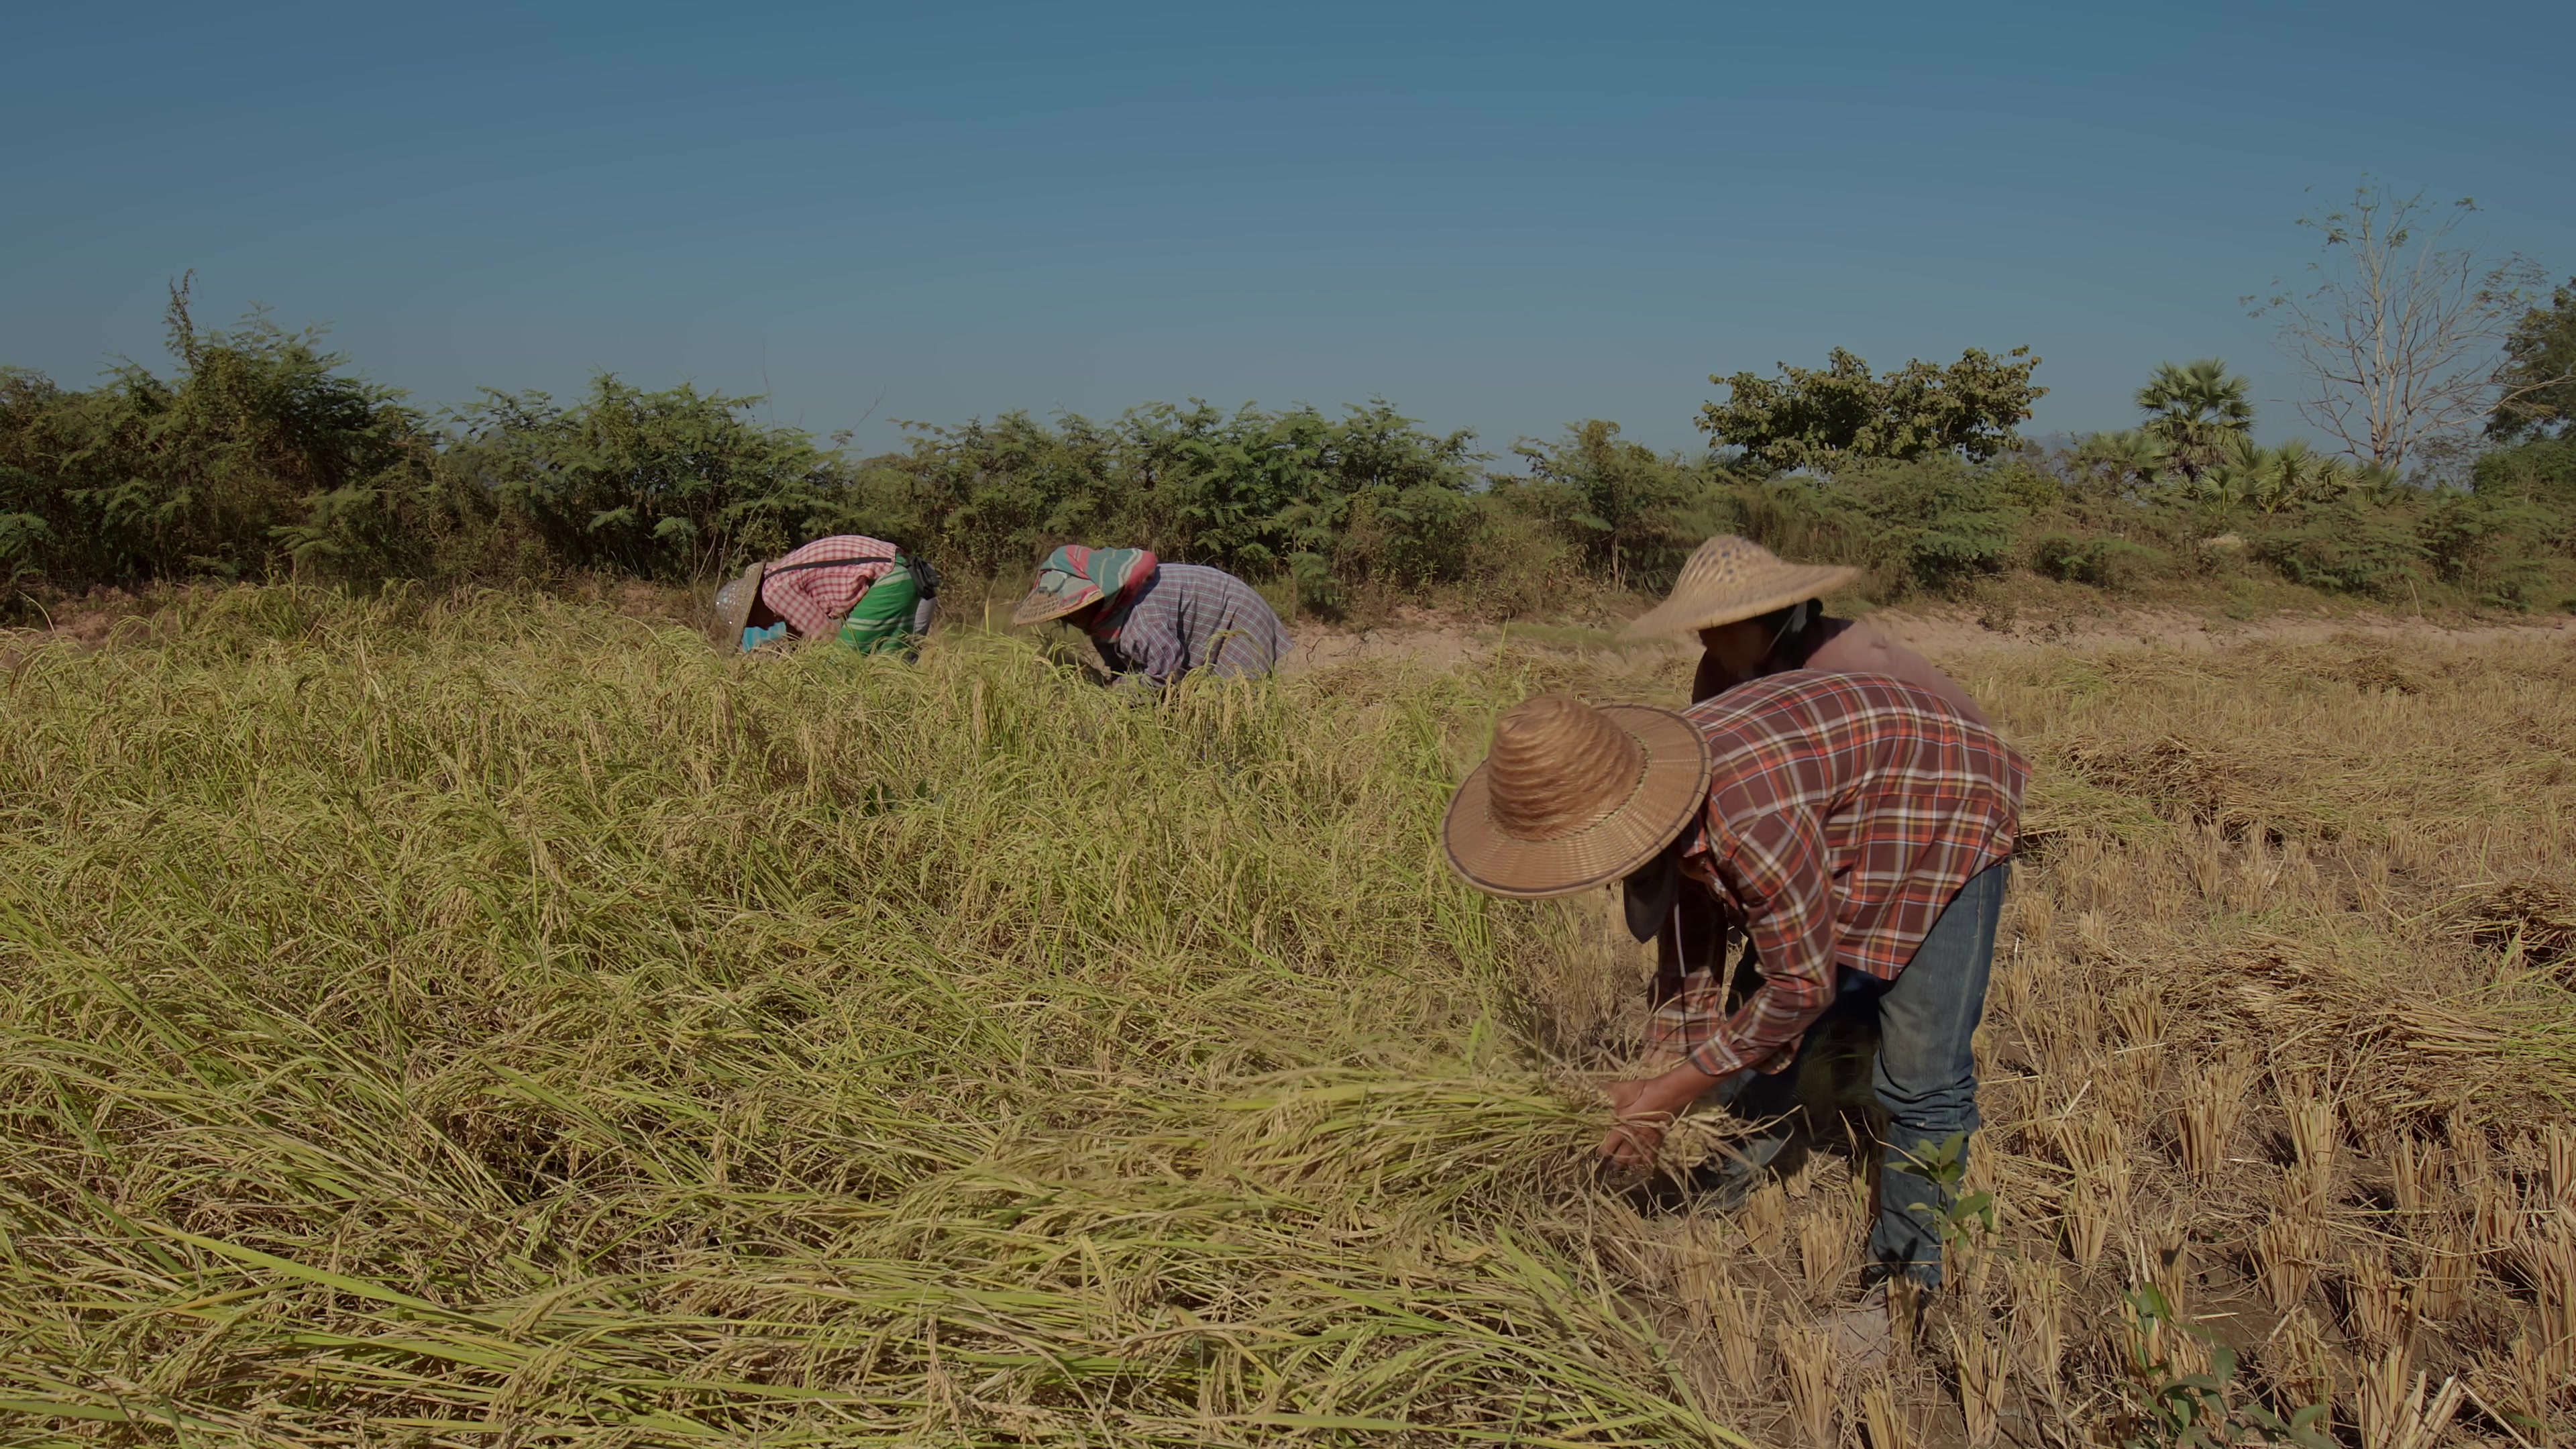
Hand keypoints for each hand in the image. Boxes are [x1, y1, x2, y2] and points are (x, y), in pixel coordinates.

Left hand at [1600, 1066, 1717, 1168]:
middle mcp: (1632, 1139)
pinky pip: (1649, 1158)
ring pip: (1634, 1161)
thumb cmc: (1644, 1092)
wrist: (1667, 1094)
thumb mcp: (1623, 1089)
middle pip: (1621, 1158)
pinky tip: (1640, 1164)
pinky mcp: (1657, 1141)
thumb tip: (1598, 1087)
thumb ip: (1609, 1091)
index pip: (1608, 1147)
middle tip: (1610, 1163)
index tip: (1599, 1154)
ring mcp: (1645, 1142)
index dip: (1602, 1152)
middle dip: (1614, 1162)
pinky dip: (1644, 1163)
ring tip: (1623, 1164)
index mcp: (1621, 1128)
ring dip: (1628, 1163)